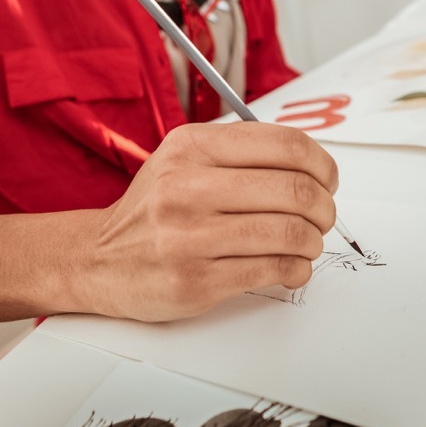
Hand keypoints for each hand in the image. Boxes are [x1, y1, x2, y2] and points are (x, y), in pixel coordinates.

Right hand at [67, 122, 338, 321]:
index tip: (328, 180)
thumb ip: (241, 154)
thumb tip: (313, 167)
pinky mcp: (195, 281)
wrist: (97, 259)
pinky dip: (296, 270)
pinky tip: (292, 267)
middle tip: (323, 217)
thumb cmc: (155, 209)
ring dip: (313, 242)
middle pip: (294, 190)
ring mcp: (189, 237)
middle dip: (324, 208)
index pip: (285, 145)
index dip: (322, 165)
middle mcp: (187, 187)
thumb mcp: (184, 160)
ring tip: (308, 244)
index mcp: (192, 148)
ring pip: (288, 233)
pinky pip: (271, 271)